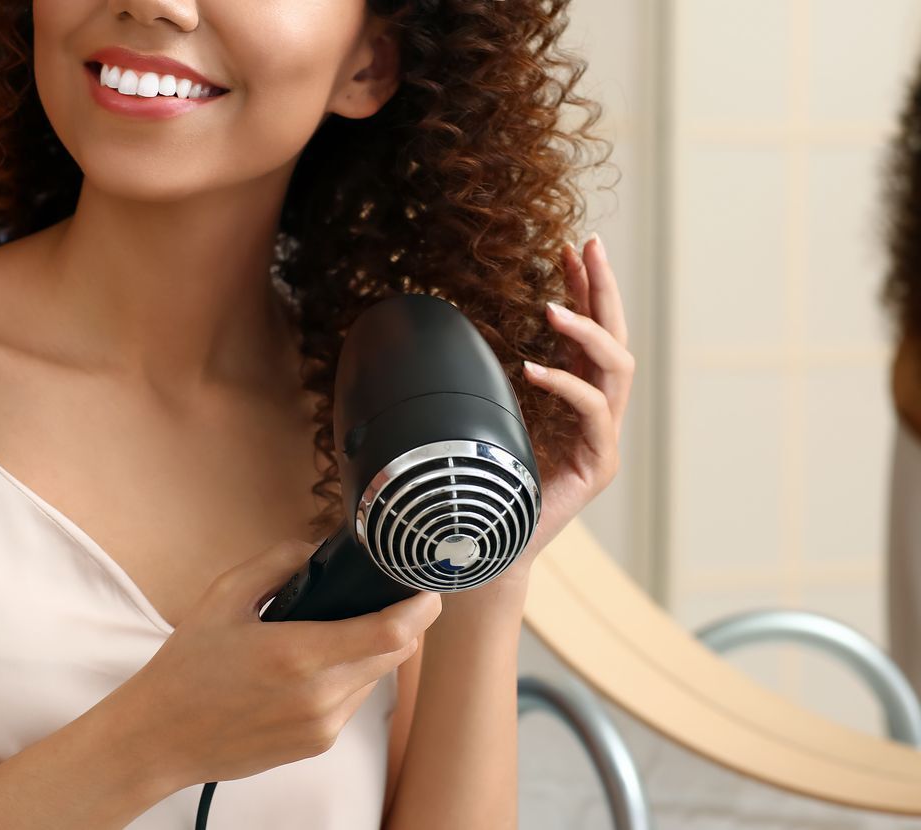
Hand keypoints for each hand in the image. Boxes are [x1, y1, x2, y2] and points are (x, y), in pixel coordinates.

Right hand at [114, 540, 442, 787]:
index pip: (389, 634)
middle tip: (384, 598)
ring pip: (375, 678)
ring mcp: (322, 726)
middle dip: (398, 624)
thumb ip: (277, 564)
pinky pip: (353, 702)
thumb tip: (317, 549)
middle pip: (392, 654)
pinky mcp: (319, 744)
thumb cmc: (188, 667)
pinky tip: (312, 667)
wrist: (161, 738)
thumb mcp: (224, 597)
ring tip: (331, 633)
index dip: (421, 609)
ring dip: (370, 652)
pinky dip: (348, 678)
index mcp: (297, 655)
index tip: (429, 589)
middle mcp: (319, 696)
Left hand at [442, 234, 635, 619]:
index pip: (590, 333)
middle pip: (616, 338)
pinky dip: (565, 385)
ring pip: (616, 370)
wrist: (484, 550)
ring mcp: (603, 440)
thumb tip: (460, 334)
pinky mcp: (597, 466)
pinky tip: (533, 368)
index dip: (585, 289)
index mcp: (575, 401)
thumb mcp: (481, 418)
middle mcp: (597, 416)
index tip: (572, 248)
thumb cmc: (482, 486)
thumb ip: (487, 382)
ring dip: (587, 332)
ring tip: (552, 307)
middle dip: (604, 289)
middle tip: (589, 246)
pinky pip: (592, 413)